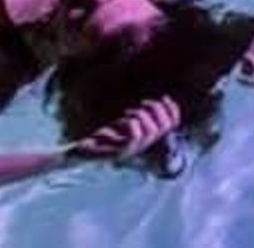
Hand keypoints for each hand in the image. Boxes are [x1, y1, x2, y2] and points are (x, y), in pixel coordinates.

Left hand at [66, 97, 180, 160]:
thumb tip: (161, 100)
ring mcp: (131, 152)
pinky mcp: (118, 155)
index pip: (170, 126)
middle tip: (142, 104)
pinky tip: (124, 121)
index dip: (172, 110)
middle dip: (156, 110)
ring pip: (150, 132)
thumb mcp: (124, 124)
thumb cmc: (102, 140)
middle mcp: (142, 148)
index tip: (164, 97)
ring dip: (140, 116)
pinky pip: (134, 140)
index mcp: (147, 141)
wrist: (81, 154)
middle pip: (163, 128)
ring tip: (128, 113)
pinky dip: (132, 126)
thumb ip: (141, 117)